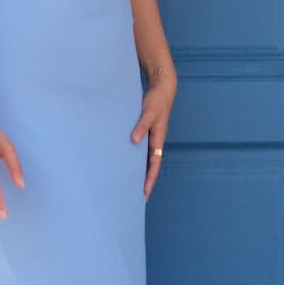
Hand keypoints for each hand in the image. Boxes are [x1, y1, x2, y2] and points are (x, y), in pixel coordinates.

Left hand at [131, 73, 175, 199]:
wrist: (161, 88)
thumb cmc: (157, 101)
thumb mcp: (149, 113)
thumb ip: (142, 126)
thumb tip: (135, 141)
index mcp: (158, 140)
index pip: (154, 166)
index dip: (149, 180)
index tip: (144, 195)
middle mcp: (154, 142)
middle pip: (149, 166)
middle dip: (143, 181)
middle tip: (132, 196)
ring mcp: (149, 137)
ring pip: (143, 159)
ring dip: (137, 170)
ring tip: (126, 182)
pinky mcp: (144, 131)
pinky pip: (138, 149)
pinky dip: (132, 157)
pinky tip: (122, 160)